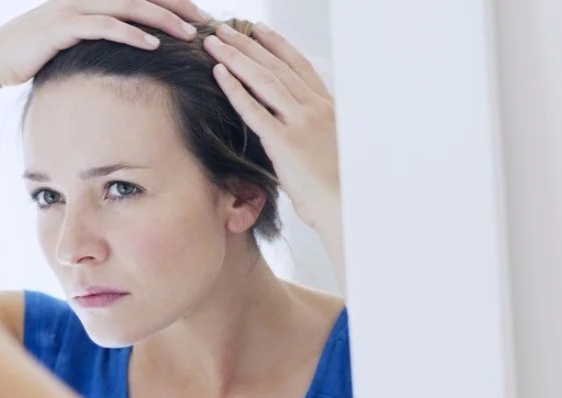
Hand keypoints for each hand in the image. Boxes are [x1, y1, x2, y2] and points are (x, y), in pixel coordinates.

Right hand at [0, 0, 209, 88]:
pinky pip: (105, 26)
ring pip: (129, 6)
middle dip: (178, 5)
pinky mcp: (63, 26)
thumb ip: (101, 34)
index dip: (173, 0)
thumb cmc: (37, 53)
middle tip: (206, 22)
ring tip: (188, 34)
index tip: (200, 16)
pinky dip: (132, 33)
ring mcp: (73, 8)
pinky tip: (153, 45)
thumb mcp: (73, 39)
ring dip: (163, 18)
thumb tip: (133, 45)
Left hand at [204, 23, 338, 225]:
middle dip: (247, 44)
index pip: (298, 66)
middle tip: (224, 29)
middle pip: (275, 66)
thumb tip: (298, 134)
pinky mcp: (284, 142)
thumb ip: (313, 133)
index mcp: (327, 108)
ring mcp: (300, 123)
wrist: (348, 205)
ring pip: (263, 80)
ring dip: (235, 57)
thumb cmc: (340, 187)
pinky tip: (218, 73)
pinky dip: (234, 88)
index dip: (276, 45)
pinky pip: (253, 110)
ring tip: (213, 42)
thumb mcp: (332, 150)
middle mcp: (314, 109)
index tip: (258, 29)